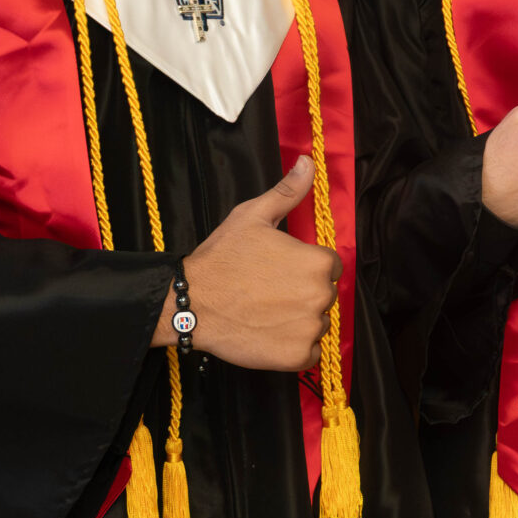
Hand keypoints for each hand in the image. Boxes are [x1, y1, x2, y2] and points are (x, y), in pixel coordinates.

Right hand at [157, 156, 340, 369]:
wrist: (190, 304)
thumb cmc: (221, 258)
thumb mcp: (252, 217)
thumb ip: (287, 192)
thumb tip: (309, 161)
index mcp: (318, 262)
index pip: (328, 267)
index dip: (303, 268)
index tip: (277, 271)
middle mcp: (321, 296)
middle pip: (323, 295)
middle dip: (301, 293)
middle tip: (266, 292)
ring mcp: (310, 328)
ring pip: (317, 323)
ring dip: (297, 320)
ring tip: (264, 312)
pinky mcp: (297, 356)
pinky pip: (307, 352)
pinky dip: (291, 347)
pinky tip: (267, 333)